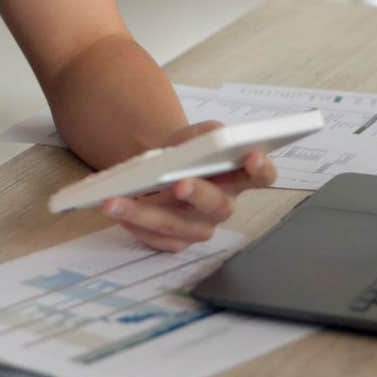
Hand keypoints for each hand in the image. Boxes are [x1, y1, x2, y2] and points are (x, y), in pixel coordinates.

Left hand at [101, 120, 277, 252]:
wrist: (162, 170)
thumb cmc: (186, 153)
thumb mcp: (196, 134)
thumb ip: (209, 134)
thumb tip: (213, 138)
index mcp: (237, 177)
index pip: (261, 176)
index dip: (261, 168)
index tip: (252, 156)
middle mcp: (223, 206)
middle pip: (216, 205)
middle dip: (198, 194)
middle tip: (180, 183)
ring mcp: (199, 227)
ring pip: (176, 226)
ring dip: (144, 213)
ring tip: (115, 200)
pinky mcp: (176, 241)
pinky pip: (156, 239)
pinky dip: (133, 224)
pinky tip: (115, 210)